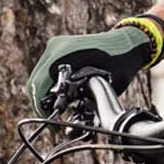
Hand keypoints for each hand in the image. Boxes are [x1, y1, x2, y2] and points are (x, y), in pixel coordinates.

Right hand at [26, 24, 156, 111]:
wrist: (128, 41)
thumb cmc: (121, 62)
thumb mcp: (104, 84)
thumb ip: (84, 98)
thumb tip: (70, 117)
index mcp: (63, 54)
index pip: (39, 84)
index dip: (41, 107)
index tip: (52, 122)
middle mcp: (56, 48)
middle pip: (36, 82)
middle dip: (42, 103)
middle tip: (54, 119)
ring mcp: (57, 46)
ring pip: (40, 78)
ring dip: (47, 95)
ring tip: (60, 110)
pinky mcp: (60, 49)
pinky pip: (49, 72)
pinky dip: (53, 86)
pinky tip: (64, 97)